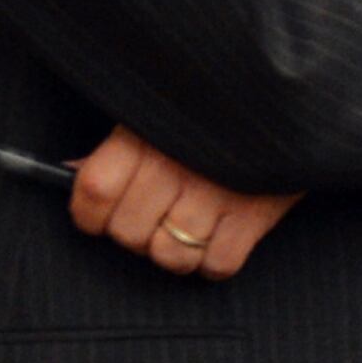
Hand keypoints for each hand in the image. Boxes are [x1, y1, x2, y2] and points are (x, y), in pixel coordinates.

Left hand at [70, 125, 299, 281]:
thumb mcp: (158, 111)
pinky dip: (216, 260)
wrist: (291, 98)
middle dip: (138, 233)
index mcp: (144, 136)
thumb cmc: (214, 107)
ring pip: (171, 256)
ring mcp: (216, 194)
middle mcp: (174, 167)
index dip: (89, 215)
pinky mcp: (255, 215)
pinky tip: (221, 235)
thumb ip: (117, 145)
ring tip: (188, 227)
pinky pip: (218, 264)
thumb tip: (70, 172)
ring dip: (176, 250)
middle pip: (129, 234)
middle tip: (155, 216)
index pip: (93, 193)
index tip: (98, 217)